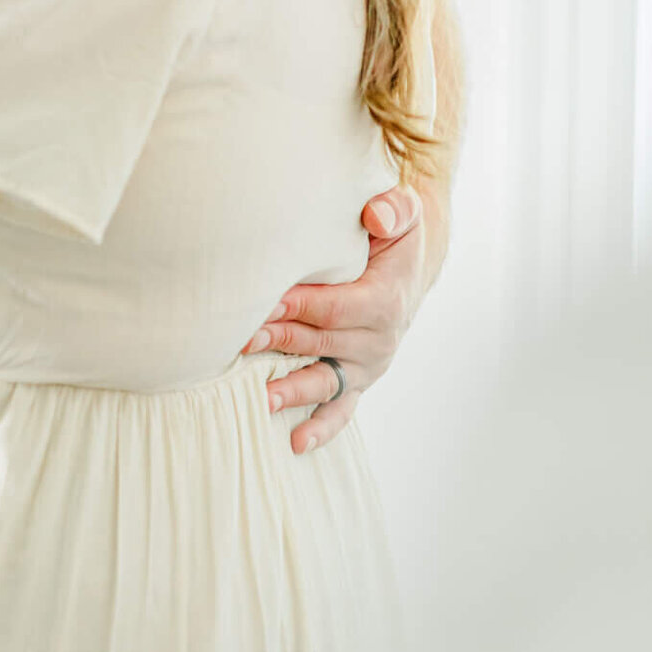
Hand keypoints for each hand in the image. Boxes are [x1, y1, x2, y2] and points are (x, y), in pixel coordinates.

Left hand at [244, 185, 427, 454]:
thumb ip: (393, 208)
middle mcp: (379, 338)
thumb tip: (374, 215)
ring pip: (326, 379)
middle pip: (323, 342)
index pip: (335, 306)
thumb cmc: (394, 234)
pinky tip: (295, 443)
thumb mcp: (404, 212)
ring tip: (263, 398)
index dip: (300, 306)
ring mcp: (367, 364)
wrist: (409, 265)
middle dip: (282, 341)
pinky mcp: (357, 378)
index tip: (265, 304)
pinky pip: (341, 408)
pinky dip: (321, 427)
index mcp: (385, 299)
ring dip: (294, 389)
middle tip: (243, 341)